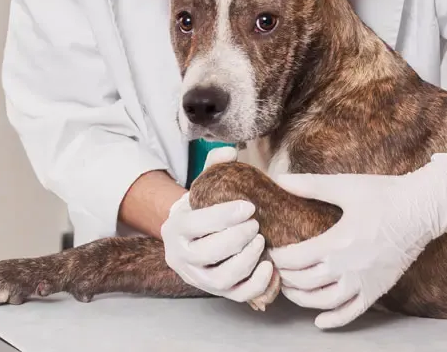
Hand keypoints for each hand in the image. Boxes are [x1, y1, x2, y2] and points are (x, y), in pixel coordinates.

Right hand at [161, 147, 273, 301]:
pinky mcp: (217, 292)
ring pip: (220, 279)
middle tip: (256, 225)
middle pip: (207, 254)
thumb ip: (214, 164)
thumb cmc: (202, 209)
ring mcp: (199, 278)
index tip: (249, 206)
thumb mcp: (202, 185)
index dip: (224, 216)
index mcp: (176, 229)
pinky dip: (256, 285)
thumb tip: (230, 151)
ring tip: (261, 242)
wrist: (192, 238)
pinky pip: (237, 296)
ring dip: (245, 261)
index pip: (196, 224)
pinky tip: (270, 267)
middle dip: (236, 239)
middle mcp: (182, 257)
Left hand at [269, 153, 446, 328]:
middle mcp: (347, 267)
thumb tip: (280, 179)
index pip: (294, 259)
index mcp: (335, 242)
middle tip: (275, 269)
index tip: (271, 251)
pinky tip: (319, 320)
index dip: (278, 258)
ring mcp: (363, 282)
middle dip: (284, 277)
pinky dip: (334, 319)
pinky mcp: (377, 289)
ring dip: (301, 299)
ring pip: (323, 302)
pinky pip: (352, 312)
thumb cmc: (384, 195)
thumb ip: (310, 185)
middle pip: (304, 283)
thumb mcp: (345, 186)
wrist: (422, 209)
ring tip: (291, 290)